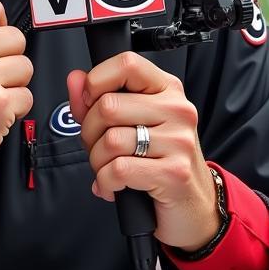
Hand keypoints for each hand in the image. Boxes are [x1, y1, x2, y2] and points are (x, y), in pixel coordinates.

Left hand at [66, 53, 217, 251]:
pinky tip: (113, 187)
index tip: (90, 103)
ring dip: (97, 162)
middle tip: (99, 148)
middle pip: (108, 106)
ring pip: (110, 140)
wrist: (193, 206)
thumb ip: (97, 100)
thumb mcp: (130, 124)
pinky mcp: (174, 173)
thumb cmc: (158, 160)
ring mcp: (179, 141)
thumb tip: (75, 79)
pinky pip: (118, 170)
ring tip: (108, 169)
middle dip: (89, 133)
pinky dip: (105, 182)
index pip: (127, 63)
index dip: (97, 82)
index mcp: (167, 89)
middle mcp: (178, 109)